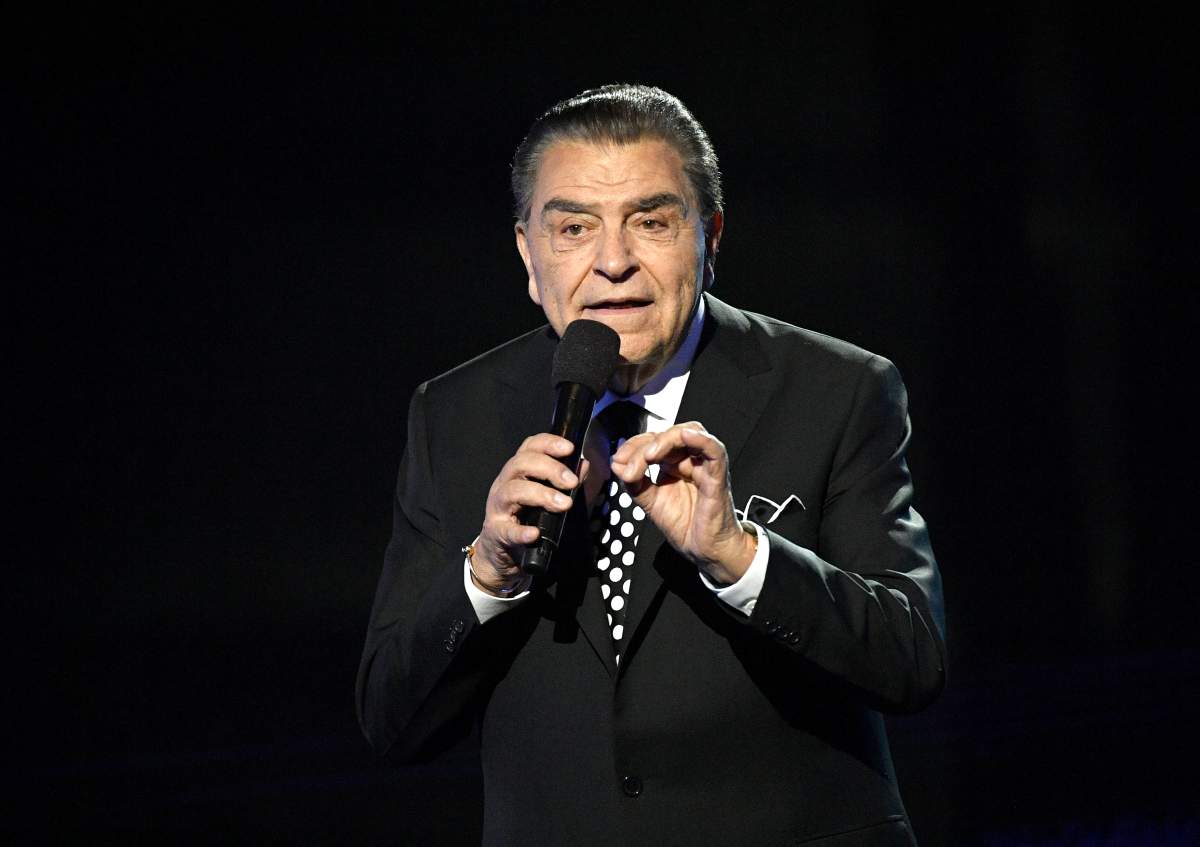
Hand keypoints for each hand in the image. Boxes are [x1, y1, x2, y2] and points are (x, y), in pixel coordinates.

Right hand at [473, 434, 590, 595]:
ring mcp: (497, 508)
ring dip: (541, 495)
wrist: (502, 554)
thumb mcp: (545, 497)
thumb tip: (583, 465)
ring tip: (564, 504)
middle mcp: (504, 484)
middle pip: (520, 464)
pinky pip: (506, 530)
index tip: (569, 448)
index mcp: (517, 473)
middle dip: (549, 468)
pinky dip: (521, 531)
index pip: (529, 448)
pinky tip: (535, 534)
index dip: (548, 443)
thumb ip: (564, 481)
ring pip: (512, 491)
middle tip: (571, 482)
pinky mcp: (496, 532)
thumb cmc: (526, 519)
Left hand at [611, 422, 755, 584]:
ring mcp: (705, 467)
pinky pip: (715, 451)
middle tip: (629, 465)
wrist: (704, 551)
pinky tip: (685, 435)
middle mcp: (690, 461)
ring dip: (666, 440)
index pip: (654, 440)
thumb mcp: (650, 501)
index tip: (619, 460)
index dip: (634, 446)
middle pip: (668, 434)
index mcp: (674, 464)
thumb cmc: (686, 525)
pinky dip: (701, 439)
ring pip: (691, 433)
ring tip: (649, 455)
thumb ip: (634, 483)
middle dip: (644, 445)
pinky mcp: (718, 477)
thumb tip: (617, 464)